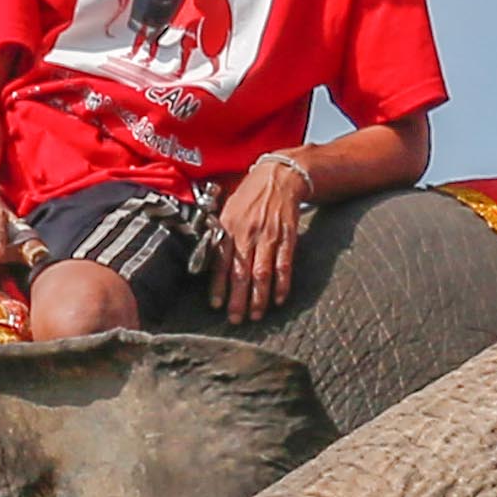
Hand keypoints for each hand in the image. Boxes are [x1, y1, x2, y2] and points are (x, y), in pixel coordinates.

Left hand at [210, 156, 312, 324]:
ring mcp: (269, 236)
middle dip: (238, 299)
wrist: (278, 176)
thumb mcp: (227, 210)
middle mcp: (248, 234)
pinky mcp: (287, 237)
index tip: (217, 305)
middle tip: (236, 319)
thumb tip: (208, 262)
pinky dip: (282, 284)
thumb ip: (219, 236)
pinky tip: (279, 299)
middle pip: (241, 272)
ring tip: (256, 315)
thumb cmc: (249, 196)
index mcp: (230, 228)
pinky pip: (284, 264)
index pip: (221, 262)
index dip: (219, 285)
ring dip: (259, 297)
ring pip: (262, 273)